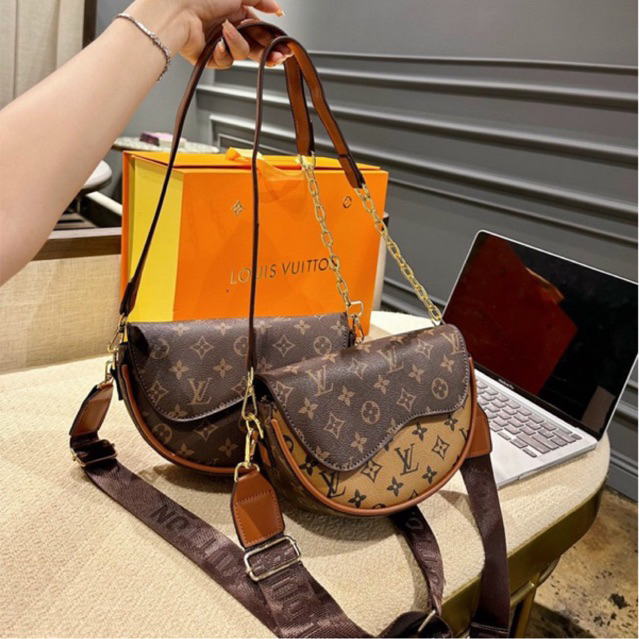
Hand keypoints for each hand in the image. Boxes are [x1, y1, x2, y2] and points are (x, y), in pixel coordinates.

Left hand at [127, 0, 290, 69]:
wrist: (178, 10)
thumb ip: (261, 0)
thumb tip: (278, 9)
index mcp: (236, 12)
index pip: (261, 29)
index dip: (273, 39)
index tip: (284, 47)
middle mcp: (228, 28)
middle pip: (255, 46)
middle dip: (267, 52)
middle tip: (278, 57)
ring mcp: (219, 43)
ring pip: (241, 55)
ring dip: (237, 44)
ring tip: (226, 32)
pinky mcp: (209, 57)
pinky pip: (225, 62)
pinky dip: (222, 53)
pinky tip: (217, 44)